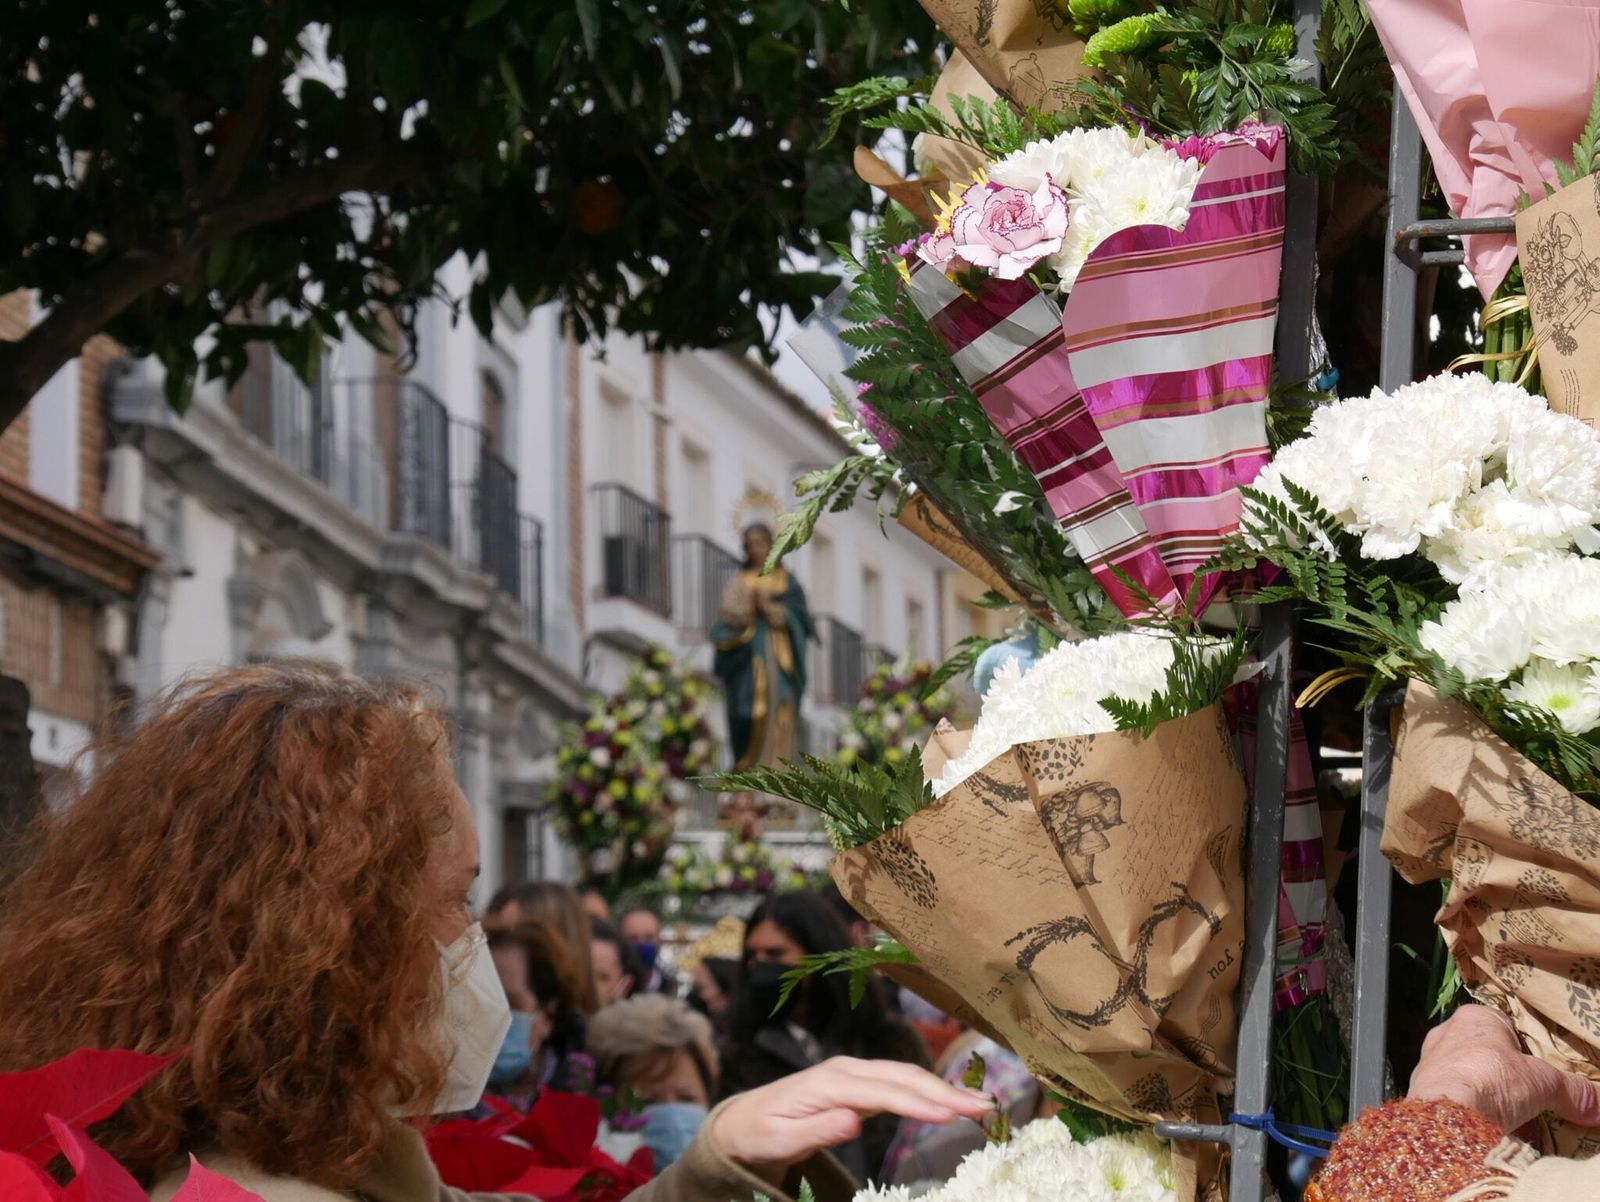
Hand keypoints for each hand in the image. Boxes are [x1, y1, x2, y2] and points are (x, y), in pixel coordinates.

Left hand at [708, 1058, 992, 1175]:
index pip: (881, 1091)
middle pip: (902, 1078)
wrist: (742, 1122)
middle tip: (986, 1108)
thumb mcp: (777, 1141)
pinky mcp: (860, 1085)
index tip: (952, 1115)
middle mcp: (846, 1070)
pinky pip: (900, 1084)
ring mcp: (854, 1074)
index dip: (918, 1102)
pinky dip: (929, 1091)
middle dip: (945, 1092)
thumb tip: (854, 1120)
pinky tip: (952, 1103)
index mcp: (827, 1082)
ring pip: (906, 1077)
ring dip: (944, 1089)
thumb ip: (815, 1131)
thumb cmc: (758, 1135)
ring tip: (982, 1106)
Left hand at [1408, 1004, 1599, 1132]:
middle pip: (1486, 1052)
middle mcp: (1447, 1034)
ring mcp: (1431, 1064)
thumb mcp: (1544, 1082)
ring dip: (1490, 1095)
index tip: (1541, 1065)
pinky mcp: (1424, 1093)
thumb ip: (1574, 1091)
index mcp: (1474, 1017)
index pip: (1503, 1023)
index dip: (1524, 1044)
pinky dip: (1474, 1112)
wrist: (1446, 1116)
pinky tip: (1491, 1128)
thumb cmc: (1492, 1080)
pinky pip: (1456, 1100)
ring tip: (1515, 1115)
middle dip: (1507, 1074)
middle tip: (1531, 1094)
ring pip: (1469, 1076)